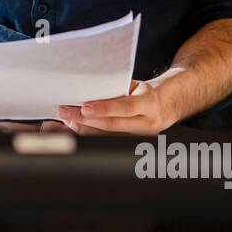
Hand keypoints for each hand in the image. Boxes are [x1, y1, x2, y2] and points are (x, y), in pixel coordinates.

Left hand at [57, 79, 176, 135]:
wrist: (165, 107)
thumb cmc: (144, 93)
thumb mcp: (135, 86)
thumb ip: (116, 90)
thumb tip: (87, 90)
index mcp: (149, 104)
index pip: (125, 108)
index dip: (104, 109)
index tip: (84, 107)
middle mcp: (147, 124)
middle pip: (112, 126)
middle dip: (85, 120)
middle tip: (65, 112)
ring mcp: (141, 138)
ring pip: (108, 137)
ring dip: (84, 128)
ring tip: (67, 119)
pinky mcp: (133, 146)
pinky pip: (108, 141)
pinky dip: (90, 134)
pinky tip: (77, 127)